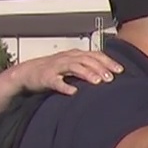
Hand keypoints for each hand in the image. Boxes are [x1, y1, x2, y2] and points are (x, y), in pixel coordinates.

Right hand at [0, 50, 122, 95]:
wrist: (27, 73)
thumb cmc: (54, 70)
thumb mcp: (72, 65)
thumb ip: (88, 67)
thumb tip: (110, 75)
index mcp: (75, 55)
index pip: (94, 55)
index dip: (108, 62)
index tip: (120, 70)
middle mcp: (67, 58)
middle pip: (86, 60)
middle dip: (100, 68)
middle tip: (111, 78)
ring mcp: (55, 67)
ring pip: (73, 67)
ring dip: (86, 74)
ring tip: (97, 81)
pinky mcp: (45, 77)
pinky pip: (56, 81)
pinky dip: (64, 86)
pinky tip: (73, 92)